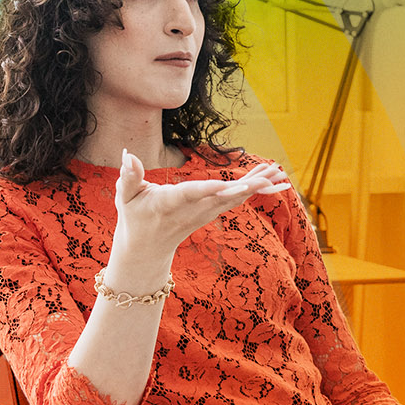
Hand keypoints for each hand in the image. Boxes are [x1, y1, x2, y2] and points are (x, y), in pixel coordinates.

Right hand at [105, 151, 291, 285]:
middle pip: (222, 197)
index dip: (205, 190)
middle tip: (269, 176)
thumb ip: (128, 176)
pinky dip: (255, 190)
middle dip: (246, 187)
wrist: (145, 250)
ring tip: (279, 173)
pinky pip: (236, 201)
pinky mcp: (211, 213)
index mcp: (168, 205)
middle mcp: (191, 211)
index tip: (223, 185)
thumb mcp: (125, 198)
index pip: (188, 195)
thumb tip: (127, 154)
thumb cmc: (134, 218)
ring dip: (257, 187)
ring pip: (234, 199)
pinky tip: (273, 180)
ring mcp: (204, 214)